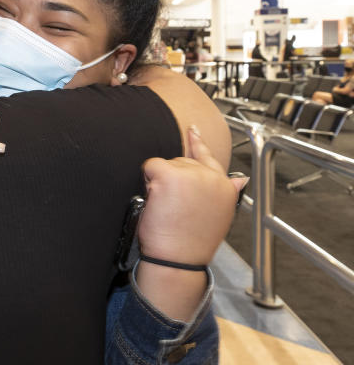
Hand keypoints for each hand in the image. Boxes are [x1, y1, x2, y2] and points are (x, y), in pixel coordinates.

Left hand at [134, 126, 247, 320]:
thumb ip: (223, 191)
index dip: (198, 142)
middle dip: (170, 179)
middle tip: (172, 207)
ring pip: (164, 166)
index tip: (193, 129)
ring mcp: (191, 174)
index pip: (209, 157)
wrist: (179, 258)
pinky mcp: (170, 174)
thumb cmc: (192, 242)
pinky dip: (148, 180)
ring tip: (167, 209)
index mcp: (225, 186)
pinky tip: (156, 200)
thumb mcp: (217, 215)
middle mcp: (211, 176)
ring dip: (159, 183)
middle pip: (179, 162)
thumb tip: (240, 179)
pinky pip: (150, 166)